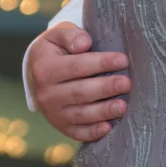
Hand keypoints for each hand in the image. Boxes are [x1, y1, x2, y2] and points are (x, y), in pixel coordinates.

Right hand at [28, 23, 130, 142]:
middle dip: (105, 88)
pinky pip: (76, 132)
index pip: (76, 66)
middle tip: (127, 83)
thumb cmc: (56, 49)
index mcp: (44, 68)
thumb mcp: (57, 34)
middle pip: (79, 92)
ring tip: (123, 106)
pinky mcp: (60, 126)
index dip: (101, 63)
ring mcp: (52, 112)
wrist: (38, 72)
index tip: (123, 60)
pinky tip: (108, 128)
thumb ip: (70, 34)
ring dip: (103, 112)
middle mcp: (45, 94)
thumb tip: (84, 44)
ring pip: (80, 115)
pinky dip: (92, 132)